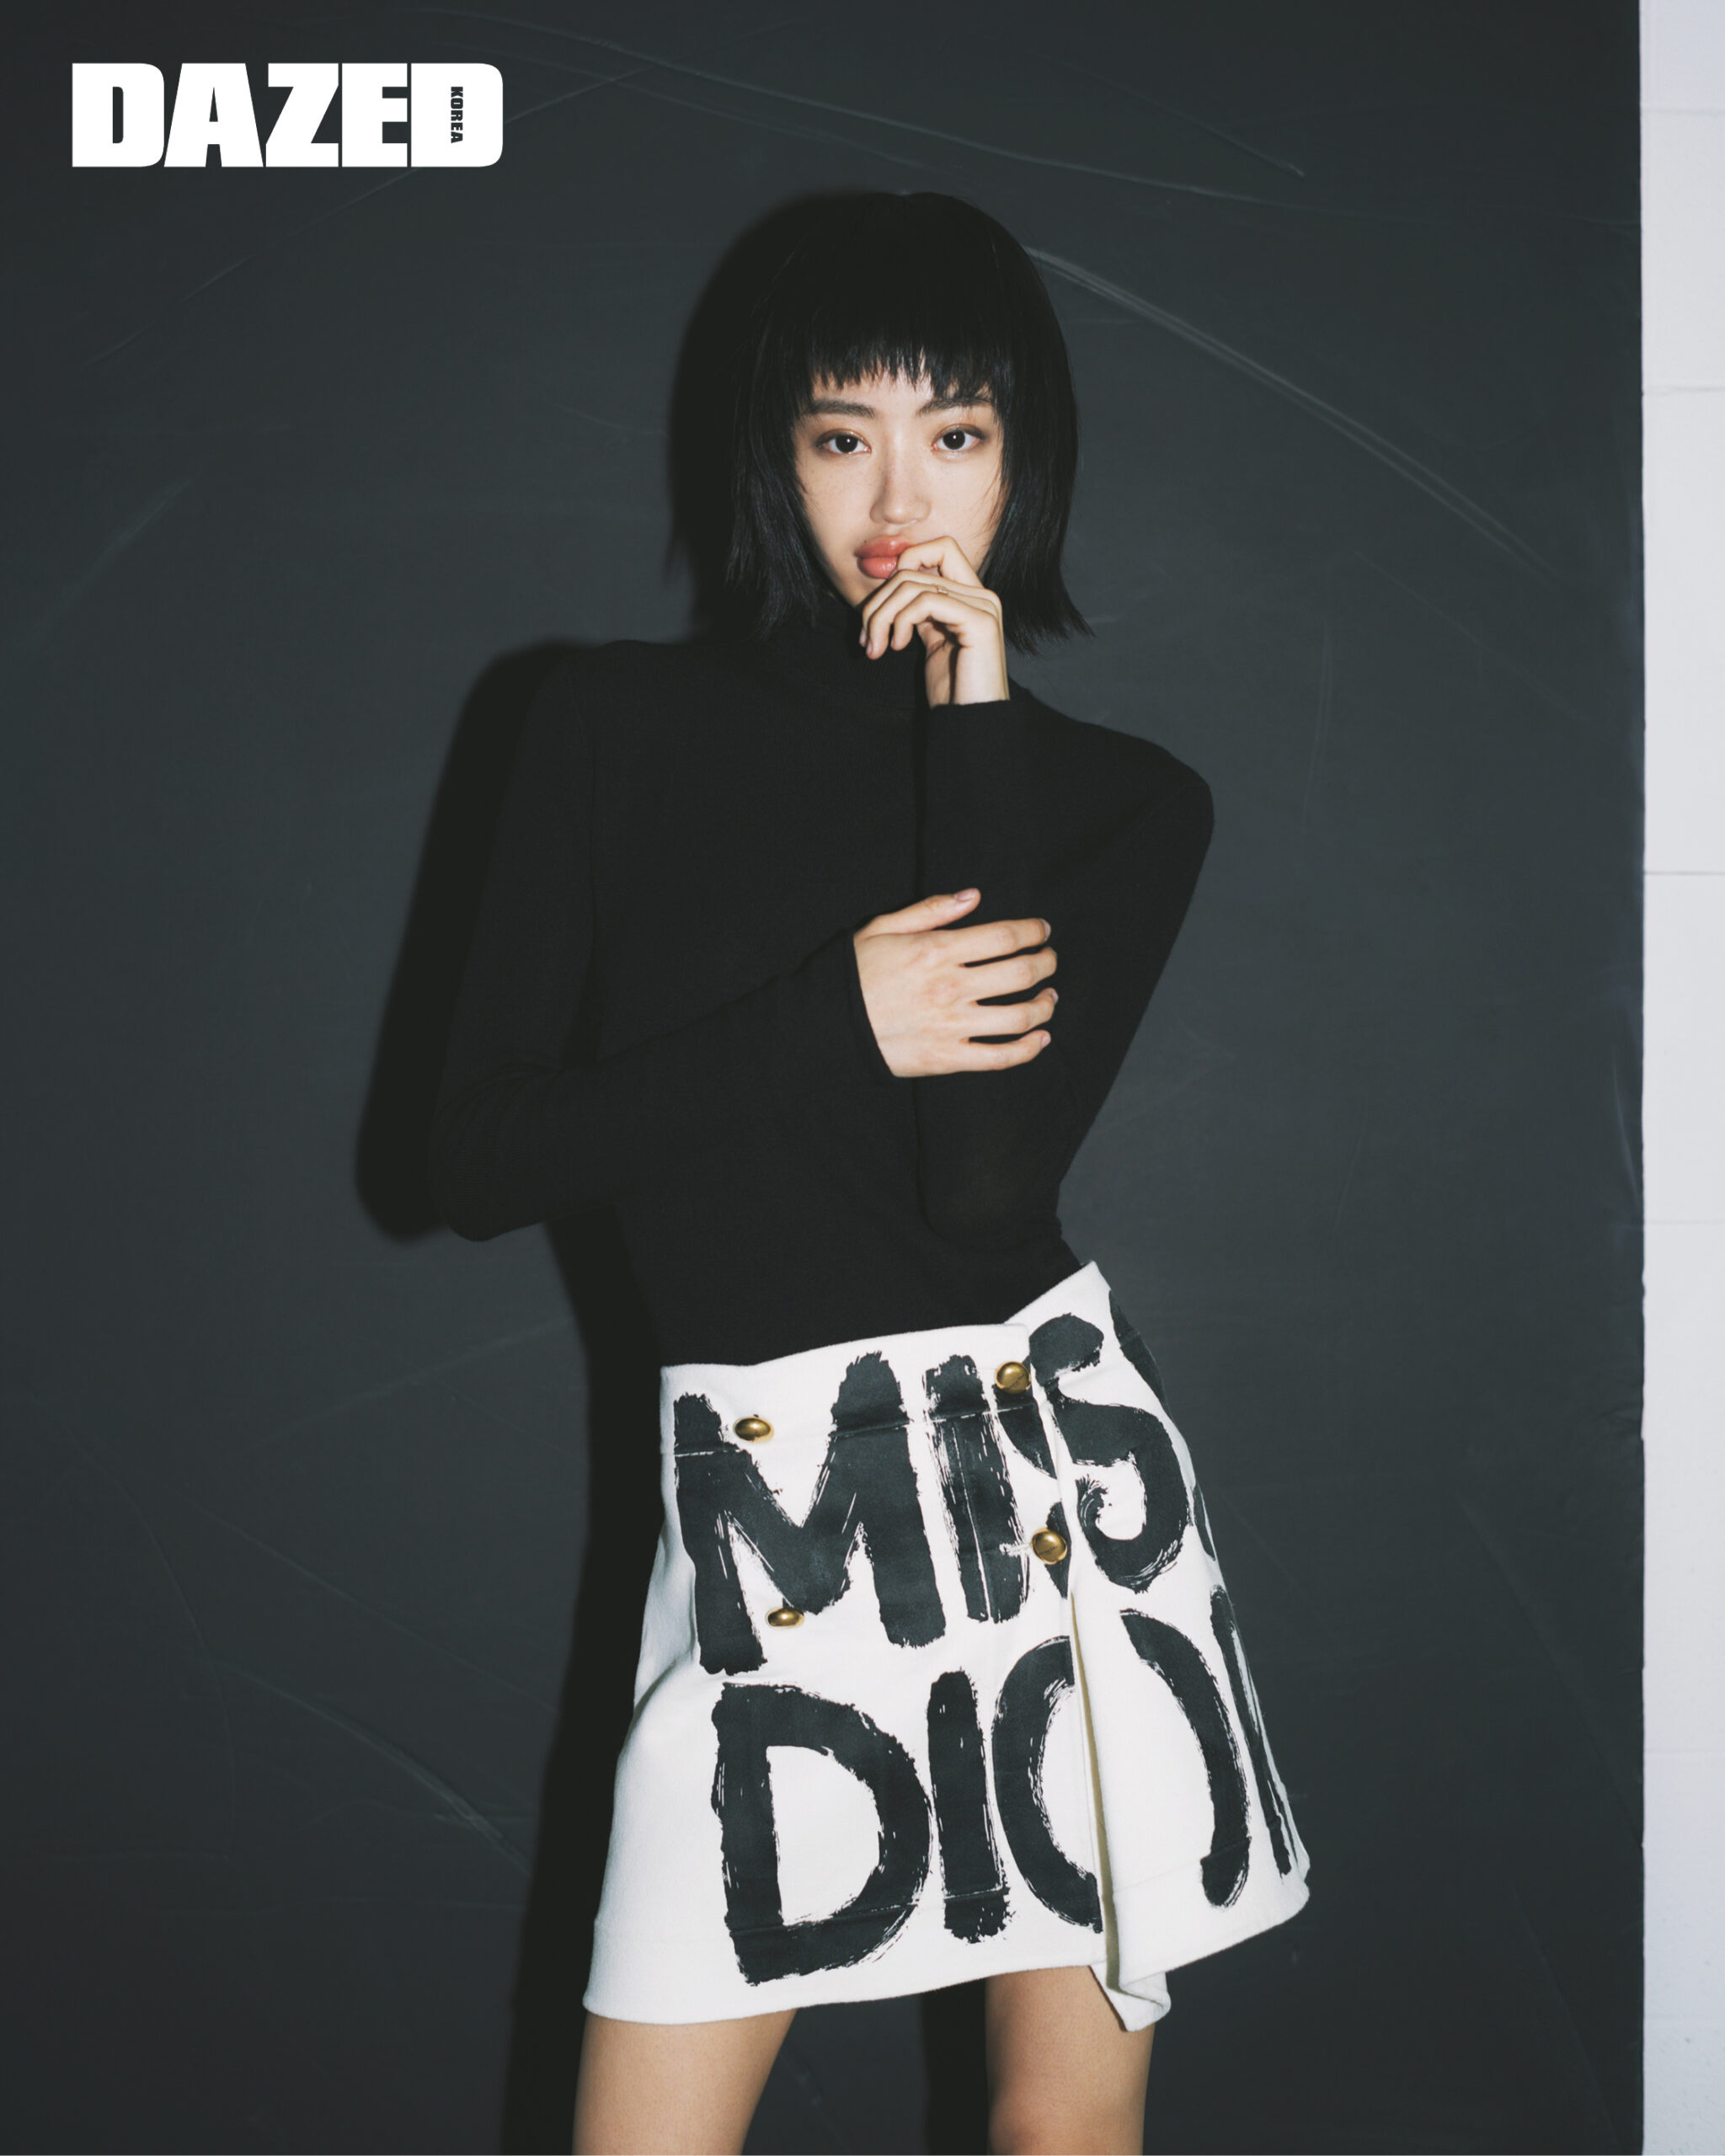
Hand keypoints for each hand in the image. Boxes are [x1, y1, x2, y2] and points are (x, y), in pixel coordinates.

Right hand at [853, 891, 1056, 1076]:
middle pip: (1020, 973)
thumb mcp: (883, 927)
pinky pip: (1000, 1057)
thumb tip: (973, 896)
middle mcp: (951, 987)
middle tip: (1050, 959)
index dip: (1033, 931)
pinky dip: (1029, 1049)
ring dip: (1045, 1005)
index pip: (1005, 937)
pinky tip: (1041, 1038)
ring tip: (1049, 997)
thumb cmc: (855, 973)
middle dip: (1045, 963)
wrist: (828, 1025)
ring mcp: (952, 1025)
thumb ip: (931, 910)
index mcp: (937, 951)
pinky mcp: (948, 1058)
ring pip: (1020, 1016)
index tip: (1042, 930)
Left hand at [857, 537, 1008, 705]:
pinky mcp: (980, 621)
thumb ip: (921, 612)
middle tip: (865, 638)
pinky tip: (897, 647)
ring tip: (874, 647)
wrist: (972, 723)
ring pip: (913, 583)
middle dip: (878, 601)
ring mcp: (984, 606)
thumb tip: (891, 590)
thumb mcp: (931, 641)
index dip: (904, 564)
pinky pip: (927, 601)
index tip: (883, 607)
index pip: (938, 548)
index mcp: (972, 596)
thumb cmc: (951, 690)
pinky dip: (901, 621)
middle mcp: (982, 595)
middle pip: (914, 568)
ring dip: (882, 615)